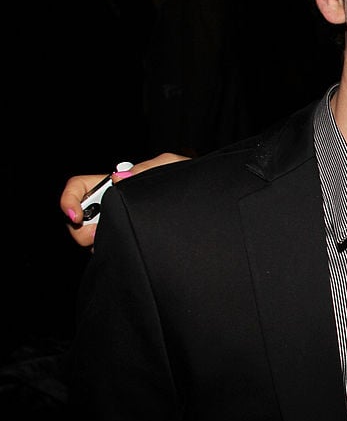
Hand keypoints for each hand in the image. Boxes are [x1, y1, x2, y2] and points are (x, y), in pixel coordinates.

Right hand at [61, 153, 189, 250]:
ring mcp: (116, 227)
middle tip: (103, 235)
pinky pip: (110, 252)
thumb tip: (117, 178)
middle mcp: (110, 207)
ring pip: (91, 240)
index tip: (76, 217)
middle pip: (77, 220)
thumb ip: (144, 169)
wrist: (204, 205)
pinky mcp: (126, 244)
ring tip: (126, 239)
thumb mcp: (169, 167)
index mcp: (114, 185)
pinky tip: (133, 248)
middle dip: (82, 231)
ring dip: (102, 243)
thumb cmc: (186, 181)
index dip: (68, 200)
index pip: (77, 188)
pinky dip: (116, 252)